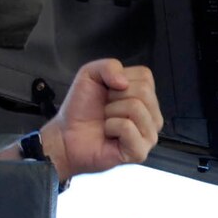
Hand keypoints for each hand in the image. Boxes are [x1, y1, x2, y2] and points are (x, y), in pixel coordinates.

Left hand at [42, 59, 163, 178]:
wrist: (66, 135)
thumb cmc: (81, 110)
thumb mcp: (90, 74)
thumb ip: (109, 66)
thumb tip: (124, 82)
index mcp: (145, 96)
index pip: (146, 76)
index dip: (120, 80)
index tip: (109, 93)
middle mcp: (151, 115)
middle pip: (143, 92)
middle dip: (115, 97)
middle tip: (106, 109)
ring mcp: (148, 135)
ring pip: (136, 108)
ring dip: (112, 112)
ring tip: (107, 121)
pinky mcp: (140, 151)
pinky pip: (128, 127)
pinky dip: (111, 127)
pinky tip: (108, 134)